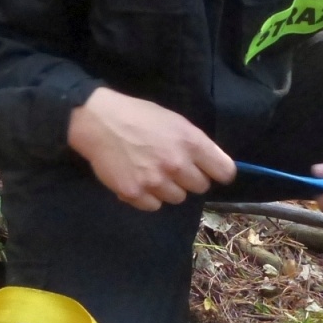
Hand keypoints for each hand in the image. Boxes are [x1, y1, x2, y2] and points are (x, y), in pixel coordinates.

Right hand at [67, 88, 235, 210]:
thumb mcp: (174, 121)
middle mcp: (176, 164)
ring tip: (152, 172)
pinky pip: (154, 206)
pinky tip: (139, 180)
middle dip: (190, 178)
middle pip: (201, 187)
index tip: (212, 172)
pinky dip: (148, 197)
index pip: (224, 171)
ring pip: (177, 198)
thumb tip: (212, 164)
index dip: (219, 172)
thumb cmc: (138, 116)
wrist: (98, 121)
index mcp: (190, 142)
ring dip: (169, 188)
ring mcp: (155, 181)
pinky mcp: (135, 194)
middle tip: (173, 167)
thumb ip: (195, 143)